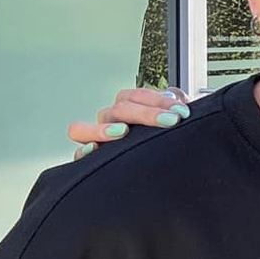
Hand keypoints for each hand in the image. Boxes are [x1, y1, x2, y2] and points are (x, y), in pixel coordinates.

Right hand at [67, 87, 192, 155]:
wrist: (170, 163)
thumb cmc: (168, 138)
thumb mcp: (175, 119)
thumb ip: (175, 102)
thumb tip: (173, 95)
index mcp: (129, 106)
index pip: (137, 96)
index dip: (159, 101)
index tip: (181, 112)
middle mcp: (111, 120)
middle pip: (118, 109)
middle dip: (146, 114)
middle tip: (170, 120)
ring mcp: (97, 138)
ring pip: (84, 128)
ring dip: (103, 128)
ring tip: (122, 131)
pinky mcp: (92, 160)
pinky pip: (78, 154)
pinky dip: (83, 151)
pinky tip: (94, 150)